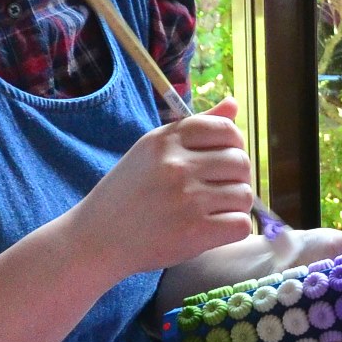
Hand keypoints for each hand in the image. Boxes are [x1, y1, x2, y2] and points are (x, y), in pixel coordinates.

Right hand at [63, 100, 257, 284]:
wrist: (97, 238)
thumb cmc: (128, 193)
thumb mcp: (152, 151)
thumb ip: (195, 127)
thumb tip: (234, 103)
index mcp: (166, 139)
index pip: (226, 129)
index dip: (234, 145)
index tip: (223, 161)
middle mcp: (177, 164)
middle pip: (240, 162)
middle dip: (238, 177)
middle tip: (220, 190)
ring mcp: (187, 198)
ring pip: (244, 194)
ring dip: (237, 205)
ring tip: (215, 211)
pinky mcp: (194, 231)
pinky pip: (241, 224)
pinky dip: (234, 228)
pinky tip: (215, 229)